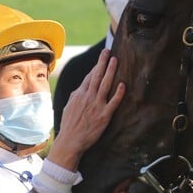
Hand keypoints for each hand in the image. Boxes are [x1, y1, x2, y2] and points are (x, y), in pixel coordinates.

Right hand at [49, 49, 125, 169]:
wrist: (70, 141)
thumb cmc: (69, 126)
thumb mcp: (69, 107)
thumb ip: (76, 97)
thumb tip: (80, 90)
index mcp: (78, 94)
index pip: (89, 77)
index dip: (96, 66)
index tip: (102, 57)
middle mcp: (87, 97)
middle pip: (96, 76)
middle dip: (102, 62)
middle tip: (108, 51)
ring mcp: (96, 106)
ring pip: (105, 85)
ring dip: (110, 71)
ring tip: (115, 60)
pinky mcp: (104, 116)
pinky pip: (113, 102)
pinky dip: (118, 93)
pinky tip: (122, 85)